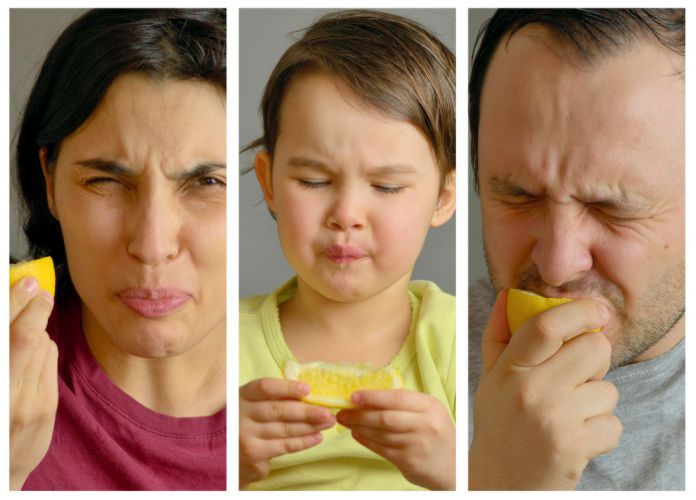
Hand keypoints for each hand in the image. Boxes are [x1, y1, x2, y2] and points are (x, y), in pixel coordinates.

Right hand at [9, 277, 57, 490]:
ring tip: (25, 325)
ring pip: (42, 347)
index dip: (13, 304)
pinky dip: (43, 350)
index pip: (6, 336)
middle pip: (25, 336)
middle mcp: (5, 396)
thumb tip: (10, 313)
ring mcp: (28, 404)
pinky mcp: (46, 410)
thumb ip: (3, 349)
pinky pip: (49, 364)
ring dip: (36, 329)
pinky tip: (32, 352)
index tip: (23, 283)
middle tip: (34, 288)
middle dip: (32, 307)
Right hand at [239, 378, 335, 488]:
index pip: (264, 387)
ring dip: (310, 426)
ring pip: (285, 429)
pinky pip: (284, 446)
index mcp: (241, 396)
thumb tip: (306, 392)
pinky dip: (303, 442)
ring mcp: (246, 436)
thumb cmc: (243, 422)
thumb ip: (270, 397)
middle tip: (328, 411)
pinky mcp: (253, 454)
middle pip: (278, 410)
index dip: (287, 387)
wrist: (222, 454)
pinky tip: (317, 437)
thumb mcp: (249, 404)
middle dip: (306, 411)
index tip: (308, 389)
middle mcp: (241, 415)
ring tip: (328, 423)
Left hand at [336, 389, 454, 489]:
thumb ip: (406, 404)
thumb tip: (369, 397)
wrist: (452, 466)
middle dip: (360, 415)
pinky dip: (366, 441)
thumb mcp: (429, 412)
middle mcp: (426, 425)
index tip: (354, 396)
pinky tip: (357, 434)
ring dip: (359, 428)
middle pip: (386, 418)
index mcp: (430, 406)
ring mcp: (417, 445)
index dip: (374, 397)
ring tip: (346, 422)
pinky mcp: (409, 461)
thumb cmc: (436, 433)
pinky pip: (382, 449)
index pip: (398, 398)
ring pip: (381, 434)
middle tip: (342, 412)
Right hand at [469, 290, 621, 489]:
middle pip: (593, 349)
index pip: (547, 325)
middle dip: (595, 359)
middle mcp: (530, 390)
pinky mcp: (575, 446)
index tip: (595, 311)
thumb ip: (498, 335)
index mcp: (509, 369)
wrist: (498, 483)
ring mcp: (554, 418)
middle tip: (578, 375)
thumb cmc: (499, 427)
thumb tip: (508, 295)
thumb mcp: (490, 379)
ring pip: (608, 389)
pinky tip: (577, 438)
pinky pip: (613, 423)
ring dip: (596, 403)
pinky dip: (601, 432)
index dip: (579, 311)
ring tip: (569, 416)